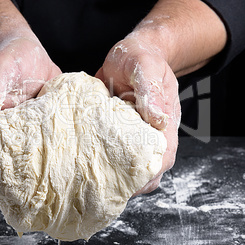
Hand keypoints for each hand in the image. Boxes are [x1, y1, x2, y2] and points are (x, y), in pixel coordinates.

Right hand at [0, 37, 60, 190]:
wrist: (29, 54)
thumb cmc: (11, 58)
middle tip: (20, 189)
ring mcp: (8, 135)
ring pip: (5, 165)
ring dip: (17, 177)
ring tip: (33, 186)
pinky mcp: (28, 136)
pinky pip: (27, 157)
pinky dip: (35, 166)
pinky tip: (47, 170)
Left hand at [95, 34, 180, 194]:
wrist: (130, 55)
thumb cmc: (142, 59)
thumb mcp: (146, 67)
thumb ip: (150, 90)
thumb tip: (156, 118)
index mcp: (163, 128)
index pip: (159, 162)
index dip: (143, 178)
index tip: (121, 186)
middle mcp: (149, 139)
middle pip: (142, 174)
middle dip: (123, 186)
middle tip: (97, 190)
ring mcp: (131, 139)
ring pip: (124, 169)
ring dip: (109, 178)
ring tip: (87, 182)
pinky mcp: (114, 136)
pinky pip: (108, 155)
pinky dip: (97, 162)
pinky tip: (81, 164)